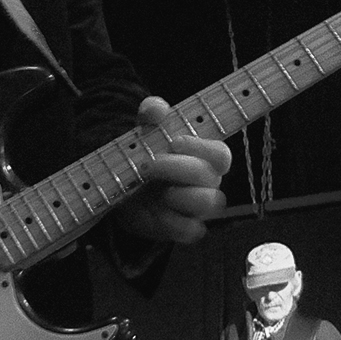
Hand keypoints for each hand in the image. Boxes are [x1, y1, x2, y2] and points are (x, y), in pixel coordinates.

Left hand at [119, 96, 231, 243]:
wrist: (119, 187)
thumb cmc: (142, 155)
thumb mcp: (144, 130)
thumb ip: (151, 114)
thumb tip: (157, 108)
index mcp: (203, 156)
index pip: (221, 154)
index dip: (201, 148)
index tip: (174, 142)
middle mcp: (206, 182)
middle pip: (211, 176)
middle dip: (178, 168)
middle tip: (149, 164)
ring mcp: (196, 206)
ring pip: (212, 203)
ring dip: (184, 195)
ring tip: (160, 191)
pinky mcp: (182, 228)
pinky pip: (194, 231)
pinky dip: (176, 223)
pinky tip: (159, 212)